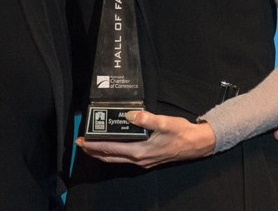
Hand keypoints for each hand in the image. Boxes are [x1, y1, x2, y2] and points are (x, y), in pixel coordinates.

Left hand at [75, 111, 215, 168]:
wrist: (196, 144)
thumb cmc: (181, 133)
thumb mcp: (165, 122)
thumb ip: (146, 119)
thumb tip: (130, 115)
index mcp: (140, 151)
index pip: (112, 149)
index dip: (95, 145)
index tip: (82, 141)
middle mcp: (139, 159)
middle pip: (110, 157)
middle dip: (93, 151)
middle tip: (80, 143)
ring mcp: (143, 161)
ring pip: (116, 159)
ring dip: (102, 153)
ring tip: (90, 146)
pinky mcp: (147, 159)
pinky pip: (124, 158)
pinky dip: (113, 154)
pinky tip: (111, 147)